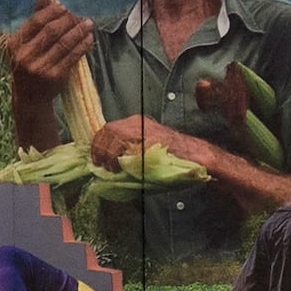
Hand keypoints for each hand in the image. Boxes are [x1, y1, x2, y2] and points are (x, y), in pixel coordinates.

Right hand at [0, 0, 92, 91]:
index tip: (64, 7)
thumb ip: (35, 21)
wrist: (29, 98)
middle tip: (79, 15)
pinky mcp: (55, 76)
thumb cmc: (28, 65)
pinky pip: (73, 56)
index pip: (35, 22)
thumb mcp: (24, 45)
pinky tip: (88, 38)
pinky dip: (83, 45)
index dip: (52, 12)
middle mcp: (25, 56)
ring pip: (65, 43)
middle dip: (69, 20)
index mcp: (15, 45)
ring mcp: (40, 68)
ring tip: (88, 24)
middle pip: (52, 31)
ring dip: (79, 31)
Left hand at [88, 115, 216, 177]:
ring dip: (108, 152)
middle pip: (108, 129)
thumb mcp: (142, 153)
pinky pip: (128, 143)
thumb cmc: (169, 159)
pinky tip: (121, 166)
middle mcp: (139, 122)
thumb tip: (105, 164)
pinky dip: (120, 155)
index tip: (95, 159)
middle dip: (100, 148)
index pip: (108, 129)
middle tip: (100, 165)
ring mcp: (145, 128)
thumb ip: (125, 154)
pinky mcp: (150, 137)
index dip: (98, 144)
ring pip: (115, 134)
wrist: (196, 156)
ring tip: (111, 167)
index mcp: (135, 124)